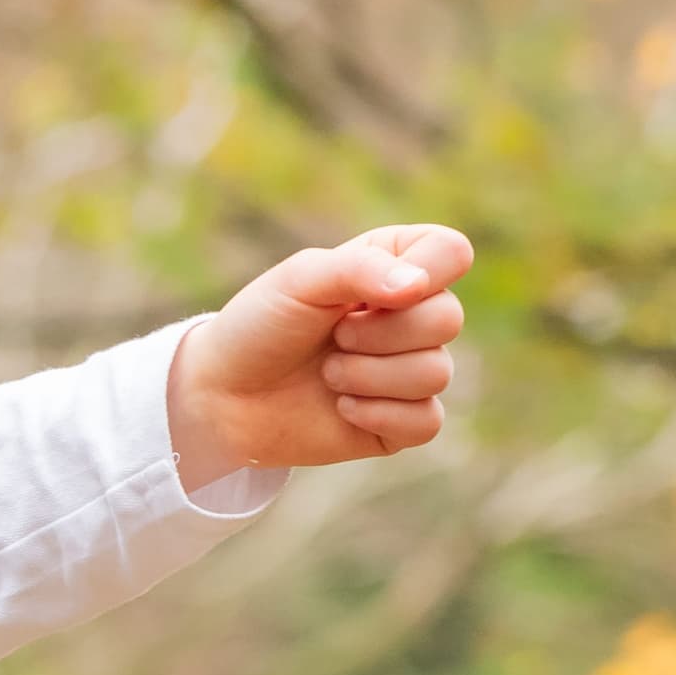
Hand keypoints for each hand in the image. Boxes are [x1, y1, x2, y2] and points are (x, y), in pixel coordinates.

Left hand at [167, 224, 473, 491]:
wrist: (223, 397)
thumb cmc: (259, 327)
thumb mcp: (301, 281)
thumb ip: (360, 269)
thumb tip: (418, 287)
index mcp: (396, 266)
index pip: (451, 253)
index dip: (426, 272)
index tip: (369, 293)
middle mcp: (412, 316)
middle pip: (447, 319)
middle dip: (379, 334)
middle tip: (334, 337)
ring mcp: (411, 369)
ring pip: (436, 373)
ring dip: (368, 375)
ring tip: (327, 373)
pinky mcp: (404, 421)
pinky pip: (427, 421)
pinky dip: (377, 415)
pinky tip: (340, 407)